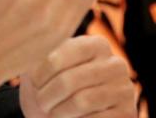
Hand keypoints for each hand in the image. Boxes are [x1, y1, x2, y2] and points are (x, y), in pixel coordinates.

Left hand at [19, 35, 135, 116]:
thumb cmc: (51, 91)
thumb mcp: (41, 70)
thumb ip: (37, 56)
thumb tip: (29, 49)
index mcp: (96, 44)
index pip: (62, 55)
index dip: (42, 73)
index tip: (33, 83)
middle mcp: (116, 63)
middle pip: (69, 81)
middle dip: (47, 97)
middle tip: (41, 103)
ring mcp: (125, 89)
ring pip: (82, 102)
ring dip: (59, 112)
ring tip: (53, 112)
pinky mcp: (127, 114)